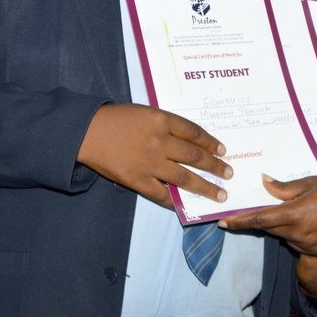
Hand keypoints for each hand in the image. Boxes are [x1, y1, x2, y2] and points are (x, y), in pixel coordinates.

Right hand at [76, 103, 231, 208]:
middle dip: (215, 166)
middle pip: (195, 156)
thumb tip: (190, 141)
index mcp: (162, 120)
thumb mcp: (145, 113)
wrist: (87, 132)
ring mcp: (150, 163)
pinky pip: (162, 193)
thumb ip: (166, 125)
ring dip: (205, 187)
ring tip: (220, 193)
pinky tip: (186, 204)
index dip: (211, 143)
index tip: (223, 150)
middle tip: (228, 173)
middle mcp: (160, 141)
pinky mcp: (137, 180)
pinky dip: (175, 200)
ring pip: (185, 178)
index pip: (195, 133)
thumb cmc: (116, 118)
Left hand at [219, 174, 316, 254]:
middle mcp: (299, 233)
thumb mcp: (311, 182)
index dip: (239, 221)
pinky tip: (309, 219)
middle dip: (261, 219)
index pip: (259, 219)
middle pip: (270, 228)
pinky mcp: (316, 251)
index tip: (223, 221)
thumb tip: (264, 183)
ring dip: (281, 225)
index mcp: (295, 213)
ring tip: (297, 209)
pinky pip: (297, 242)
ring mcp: (308, 245)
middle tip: (256, 208)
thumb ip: (284, 187)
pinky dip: (295, 232)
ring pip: (283, 235)